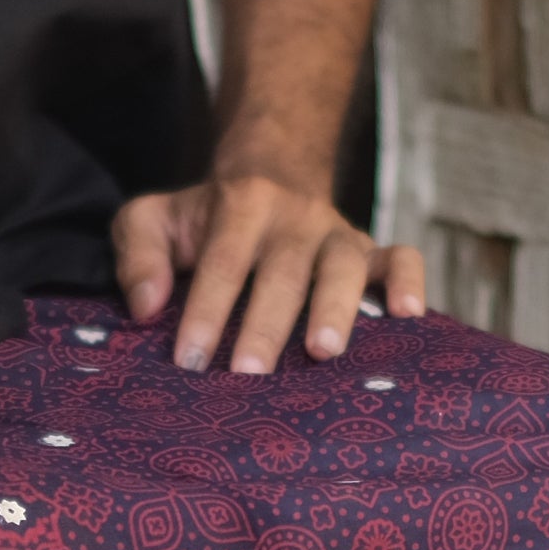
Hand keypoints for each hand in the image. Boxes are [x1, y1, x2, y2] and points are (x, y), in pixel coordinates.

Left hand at [112, 173, 424, 374]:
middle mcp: (295, 219)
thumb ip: (139, 253)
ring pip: (344, 266)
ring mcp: (337, 235)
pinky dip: (409, 282)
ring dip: (337, 307)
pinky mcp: (371, 252)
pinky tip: (409, 316)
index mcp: (241, 206)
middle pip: (283, 272)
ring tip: (324, 352)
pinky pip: (401, 258)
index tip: (190, 361)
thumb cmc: (204, 217)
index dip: (207, 311)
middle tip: (250, 374)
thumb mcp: (154, 217)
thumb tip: (146, 307)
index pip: (223, 262)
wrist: (269, 175)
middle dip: (267, 324)